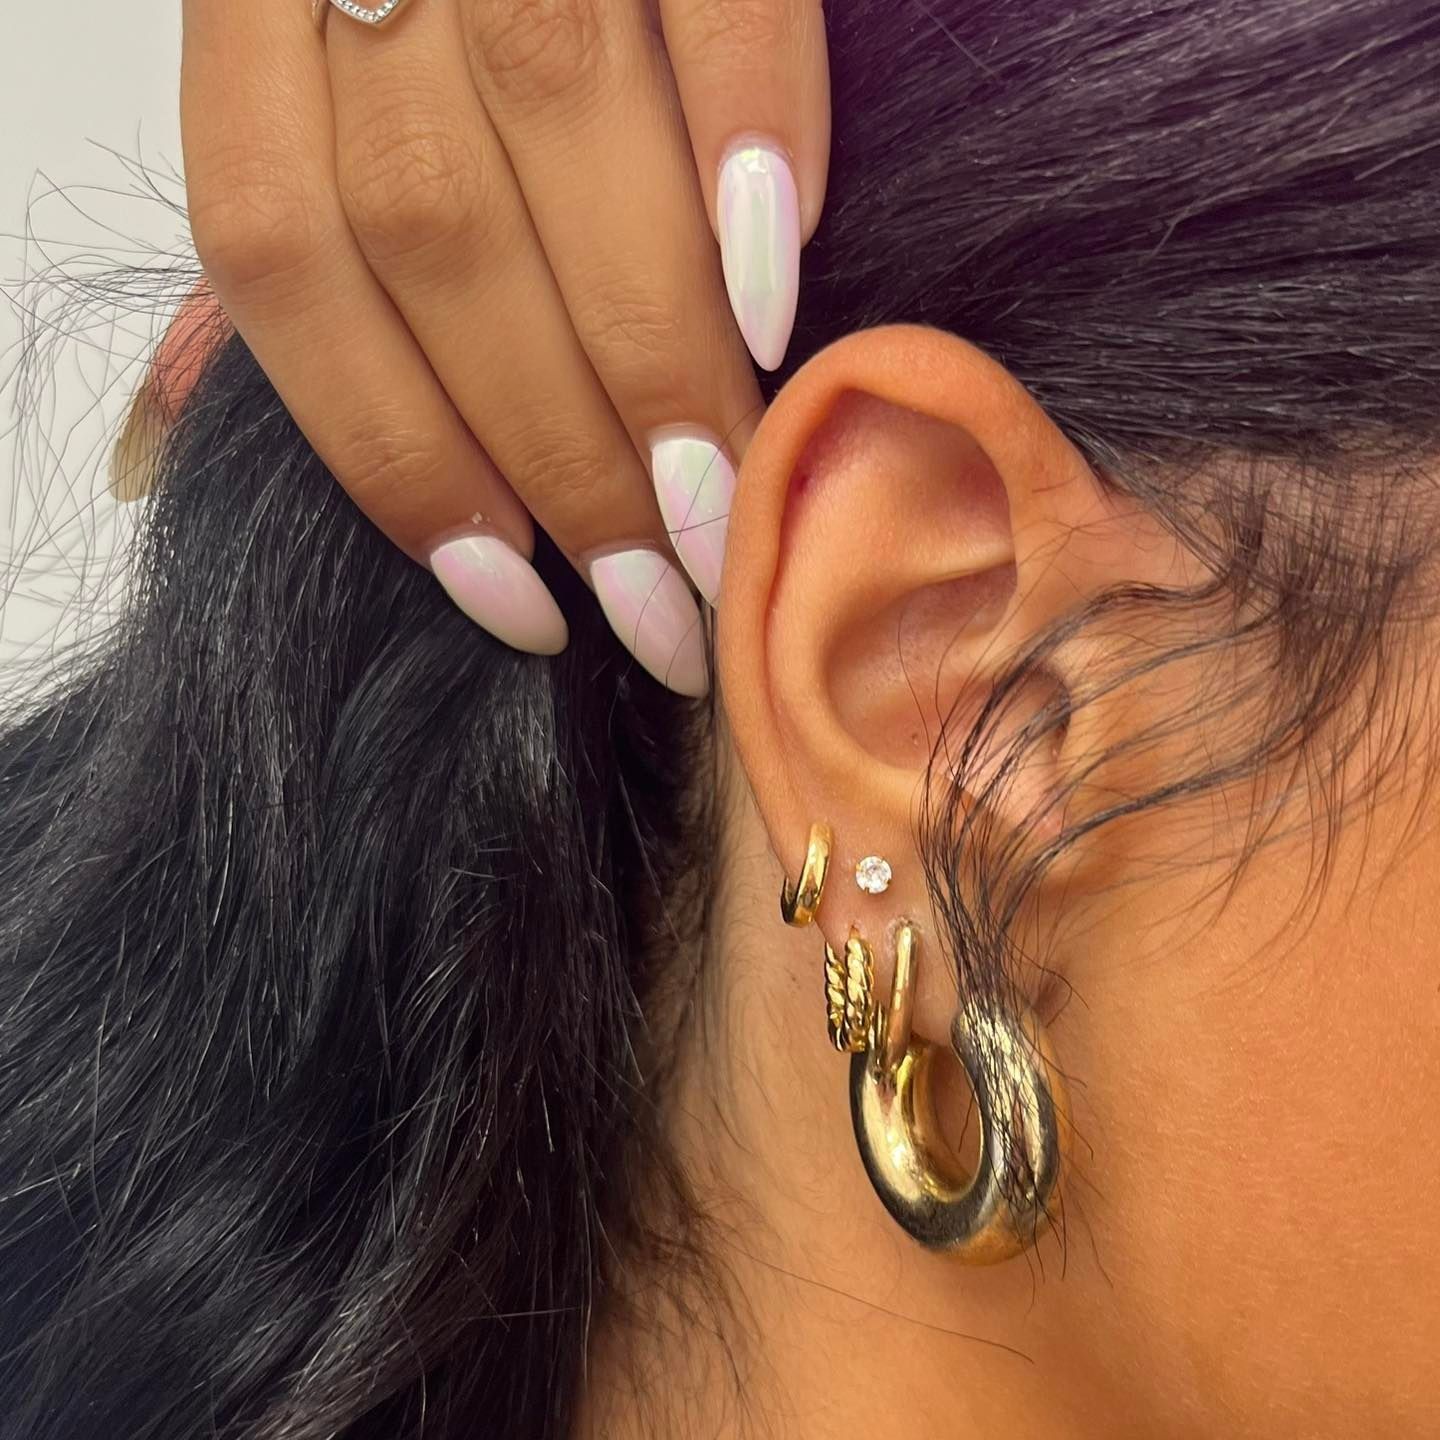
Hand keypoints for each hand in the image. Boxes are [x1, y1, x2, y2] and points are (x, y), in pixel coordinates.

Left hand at [179, 0, 829, 693]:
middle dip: (560, 449)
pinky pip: (713, 2)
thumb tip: (397, 472)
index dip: (397, 454)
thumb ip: (332, 245)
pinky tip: (779, 299)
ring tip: (717, 504)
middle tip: (661, 596)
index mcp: (250, 10)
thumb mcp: (323, 94)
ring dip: (652, 356)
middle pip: (434, 229)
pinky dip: (752, 144)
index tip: (514, 597)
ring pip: (552, 134)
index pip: (285, 256)